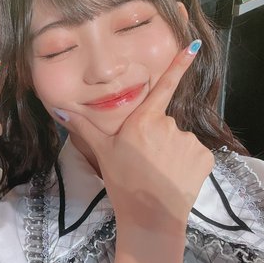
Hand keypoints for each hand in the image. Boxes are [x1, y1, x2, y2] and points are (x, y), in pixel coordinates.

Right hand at [56, 42, 213, 234]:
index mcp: (144, 120)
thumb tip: (58, 109)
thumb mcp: (102, 153)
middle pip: (163, 124)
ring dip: (171, 152)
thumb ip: (83, 127)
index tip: (194, 44)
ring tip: (158, 174)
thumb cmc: (123, 183)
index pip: (164, 86)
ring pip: (179, 140)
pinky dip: (186, 164)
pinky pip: (194, 155)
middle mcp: (170, 125)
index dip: (179, 64)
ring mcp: (190, 141)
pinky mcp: (205, 158)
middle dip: (156, 138)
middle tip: (144, 162)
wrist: (151, 218)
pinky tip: (175, 178)